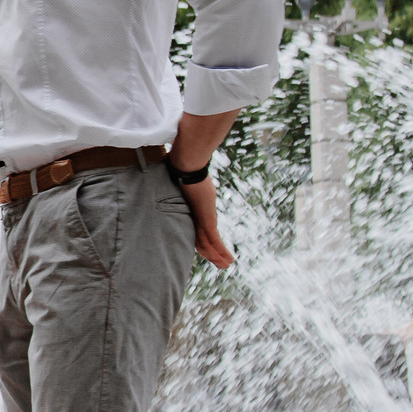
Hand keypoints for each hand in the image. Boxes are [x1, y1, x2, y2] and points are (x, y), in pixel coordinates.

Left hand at [169, 108, 239, 269]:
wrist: (186, 161)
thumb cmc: (186, 159)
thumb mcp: (191, 165)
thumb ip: (190, 158)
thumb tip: (187, 144)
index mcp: (189, 204)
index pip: (194, 224)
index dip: (199, 237)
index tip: (203, 245)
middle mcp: (191, 213)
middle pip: (199, 238)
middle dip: (208, 252)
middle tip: (217, 262)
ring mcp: (198, 216)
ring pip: (207, 243)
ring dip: (216, 256)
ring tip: (225, 267)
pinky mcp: (204, 218)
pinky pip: (213, 240)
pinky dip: (220, 252)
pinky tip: (227, 262)